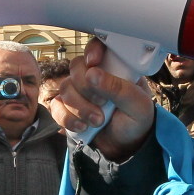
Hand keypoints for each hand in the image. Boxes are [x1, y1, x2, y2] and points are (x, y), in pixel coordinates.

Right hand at [50, 39, 155, 162]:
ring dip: (80, 107)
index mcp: (114, 67)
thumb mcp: (137, 104)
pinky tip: (82, 126)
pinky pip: (56, 107)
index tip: (93, 62)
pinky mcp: (67, 109)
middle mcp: (93, 76)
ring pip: (64, 88)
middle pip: (76, 68)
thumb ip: (118, 88)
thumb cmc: (137, 121)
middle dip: (86, 89)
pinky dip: (67, 118)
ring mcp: (78, 92)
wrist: (126, 147)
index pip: (98, 47)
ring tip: (98, 121)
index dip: (92, 51)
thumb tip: (92, 72)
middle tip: (102, 104)